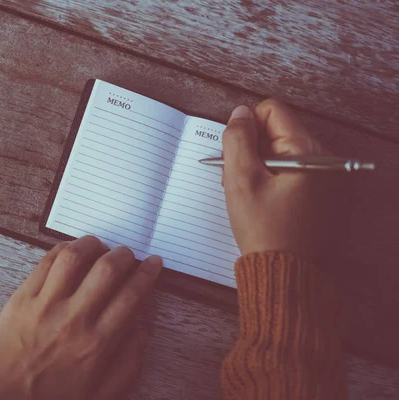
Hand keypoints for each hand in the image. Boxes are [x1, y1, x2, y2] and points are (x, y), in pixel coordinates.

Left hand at [0, 236, 161, 399]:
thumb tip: (144, 322)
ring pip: (75, 257)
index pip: (132, 296)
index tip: (153, 264)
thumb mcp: (102, 393)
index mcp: (98, 345)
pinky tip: (71, 251)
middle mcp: (74, 319)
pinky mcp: (21, 298)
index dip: (147, 274)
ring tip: (100, 246)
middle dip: (125, 255)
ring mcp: (45, 305)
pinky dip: (63, 249)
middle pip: (108, 270)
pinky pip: (45, 263)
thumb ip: (130, 359)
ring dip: (93, 244)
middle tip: (128, 255)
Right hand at [222, 99, 327, 255]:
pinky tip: (254, 197)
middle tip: (235, 177)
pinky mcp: (311, 187)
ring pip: (275, 149)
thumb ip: (237, 139)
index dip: (246, 127)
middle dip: (248, 148)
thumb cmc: (263, 227)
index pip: (271, 111)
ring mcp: (316, 172)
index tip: (236, 154)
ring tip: (244, 190)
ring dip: (253, 164)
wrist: (282, 269)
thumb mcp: (241, 179)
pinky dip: (264, 177)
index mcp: (306, 149)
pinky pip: (282, 167)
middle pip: (273, 129)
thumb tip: (240, 114)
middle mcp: (318, 156)